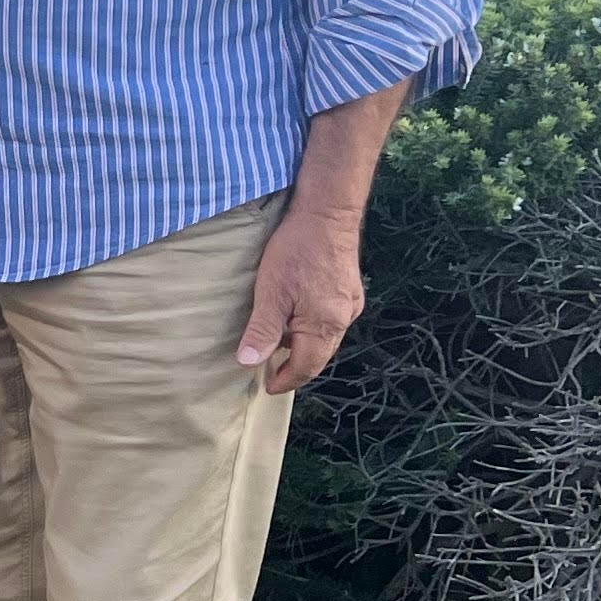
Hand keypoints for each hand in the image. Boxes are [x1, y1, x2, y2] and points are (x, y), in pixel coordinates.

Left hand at [237, 201, 367, 392]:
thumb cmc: (297, 251)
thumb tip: (249, 363)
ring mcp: (350, 303)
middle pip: (319, 355)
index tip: (268, 387)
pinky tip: (294, 316)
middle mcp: (344, 318)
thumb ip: (263, 330)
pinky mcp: (349, 289)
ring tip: (278, 344)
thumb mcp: (271, 292)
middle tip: (271, 371)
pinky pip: (330, 319)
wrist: (327, 213)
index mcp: (326, 325)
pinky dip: (311, 326)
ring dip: (302, 345)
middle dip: (295, 366)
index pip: (306, 367)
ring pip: (325, 337)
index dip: (286, 380)